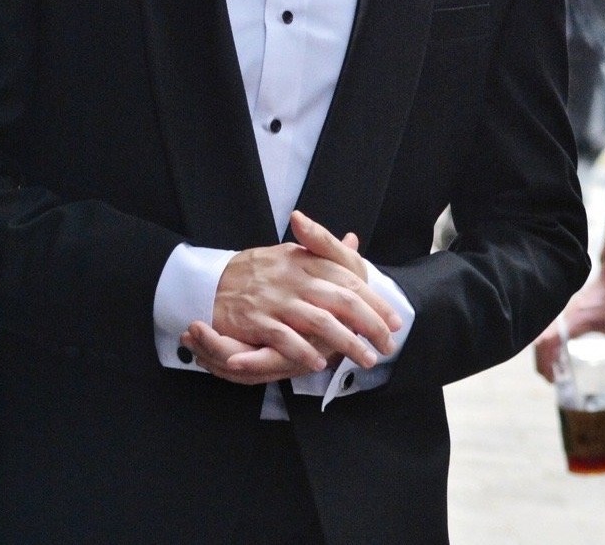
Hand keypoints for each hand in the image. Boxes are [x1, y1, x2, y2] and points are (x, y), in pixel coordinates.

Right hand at [180, 210, 401, 385]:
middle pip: (342, 300)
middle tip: (388, 344)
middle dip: (370, 324)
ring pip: (320, 321)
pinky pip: (285, 337)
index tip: (393, 320)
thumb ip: (323, 250)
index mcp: (305, 260)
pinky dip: (304, 351)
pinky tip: (319, 363)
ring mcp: (275, 298)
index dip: (374, 301)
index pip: (349, 279)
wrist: (211, 279)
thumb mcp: (291, 253)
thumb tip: (353, 241)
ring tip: (365, 358)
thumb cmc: (258, 270)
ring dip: (347, 343)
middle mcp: (294, 277)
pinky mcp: (257, 319)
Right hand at [533, 269, 604, 381]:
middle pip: (540, 341)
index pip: (550, 341)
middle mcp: (565, 316)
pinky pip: (549, 331)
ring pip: (542, 335)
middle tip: (551, 380)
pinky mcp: (565, 313)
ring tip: (553, 372)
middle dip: (540, 363)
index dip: (546, 361)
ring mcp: (563, 314)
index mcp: (577, 321)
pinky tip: (557, 357)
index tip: (553, 378)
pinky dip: (547, 345)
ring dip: (542, 354)